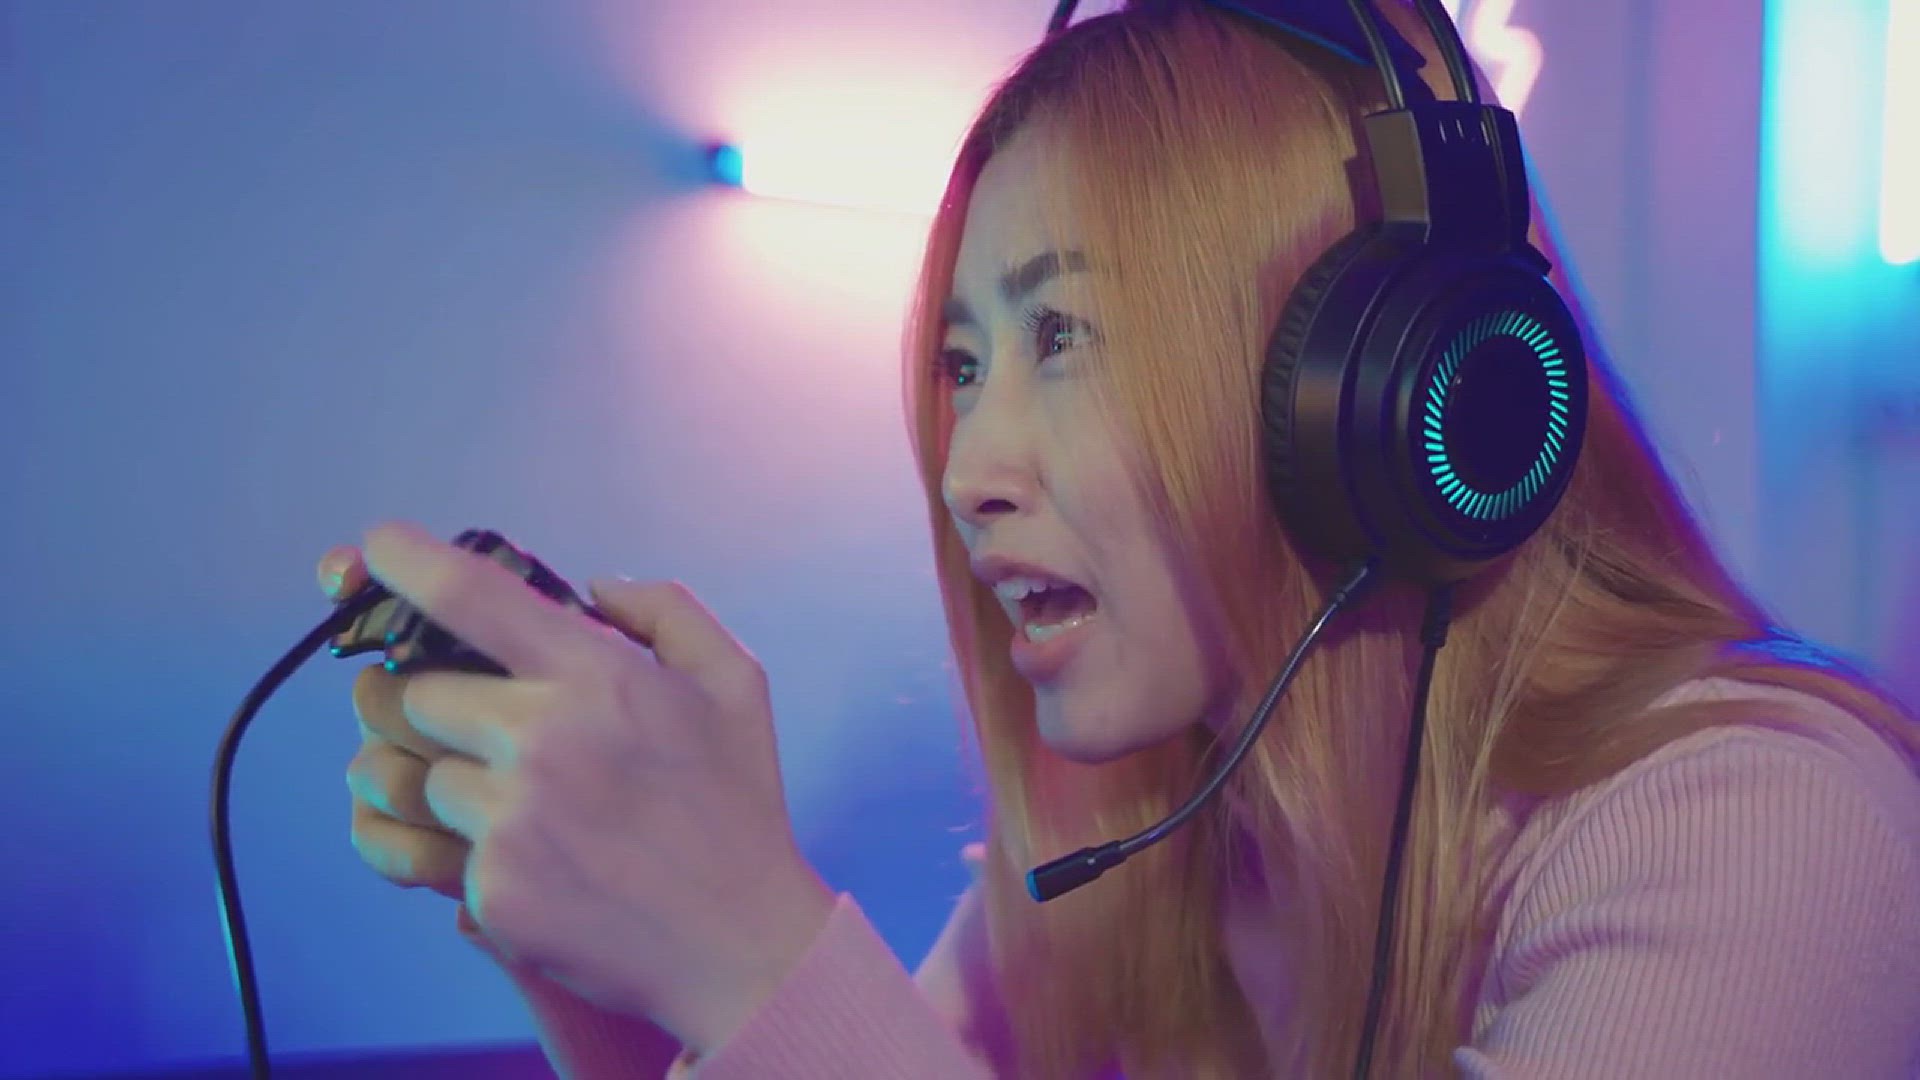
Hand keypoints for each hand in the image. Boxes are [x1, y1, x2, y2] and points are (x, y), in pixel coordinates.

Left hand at [341, 522, 835, 1055]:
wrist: (741, 945)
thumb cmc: (736, 806)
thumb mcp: (734, 682)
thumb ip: (664, 609)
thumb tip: (590, 587)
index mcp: (596, 675)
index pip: (469, 595)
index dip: (404, 560)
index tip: (372, 548)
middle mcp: (541, 740)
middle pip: (406, 693)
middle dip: (421, 699)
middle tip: (457, 717)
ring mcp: (509, 820)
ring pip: (401, 775)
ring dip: (423, 776)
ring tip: (472, 788)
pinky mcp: (490, 891)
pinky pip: (412, 851)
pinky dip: (435, 846)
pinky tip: (484, 848)